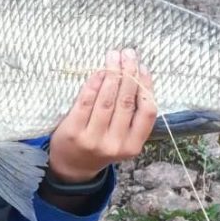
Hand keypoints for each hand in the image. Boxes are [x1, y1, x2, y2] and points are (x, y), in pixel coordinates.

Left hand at [48, 49, 157, 182]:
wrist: (72, 166)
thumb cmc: (102, 145)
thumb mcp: (124, 140)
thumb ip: (132, 117)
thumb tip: (137, 77)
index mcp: (132, 146)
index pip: (147, 112)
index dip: (146, 87)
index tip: (143, 68)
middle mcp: (114, 144)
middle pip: (126, 102)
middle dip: (128, 74)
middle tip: (128, 54)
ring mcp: (93, 138)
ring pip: (107, 100)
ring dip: (112, 74)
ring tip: (114, 56)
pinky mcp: (73, 131)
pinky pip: (86, 101)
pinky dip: (94, 83)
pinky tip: (99, 71)